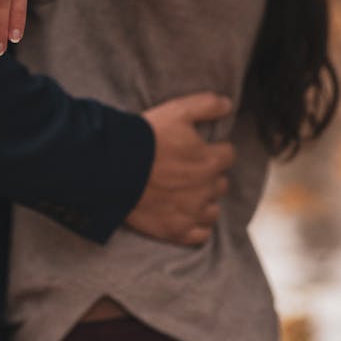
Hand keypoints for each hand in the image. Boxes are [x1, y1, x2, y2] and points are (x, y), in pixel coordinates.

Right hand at [126, 93, 234, 246]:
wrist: (113, 166)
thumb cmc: (145, 137)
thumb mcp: (177, 111)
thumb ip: (207, 105)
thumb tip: (228, 104)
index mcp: (210, 161)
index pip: (228, 155)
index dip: (215, 150)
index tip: (200, 148)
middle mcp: (206, 189)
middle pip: (220, 183)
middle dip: (209, 175)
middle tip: (188, 168)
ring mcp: (191, 212)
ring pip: (212, 210)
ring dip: (204, 201)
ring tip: (186, 193)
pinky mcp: (175, 230)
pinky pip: (200, 235)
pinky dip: (197, 226)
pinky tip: (185, 215)